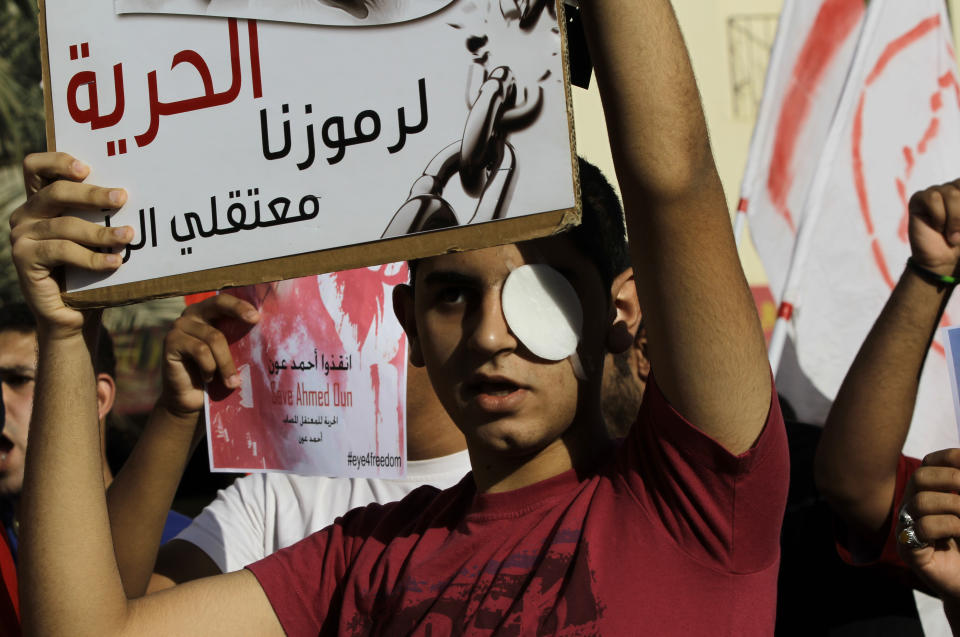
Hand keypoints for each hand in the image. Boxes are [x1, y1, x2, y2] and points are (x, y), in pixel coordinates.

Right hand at [10, 152, 129, 338]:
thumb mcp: (95, 237)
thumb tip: (134, 196)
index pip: (37, 167)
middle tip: (122, 198)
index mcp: (41, 202)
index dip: (58, 161)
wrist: (74, 314)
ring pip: (65, 225)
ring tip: (128, 236)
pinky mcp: (24, 259)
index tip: (87, 167)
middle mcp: (26, 215)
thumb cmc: (91, 271)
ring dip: (101, 231)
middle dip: (92, 194)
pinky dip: (92, 257)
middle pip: (56, 192)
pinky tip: (114, 261)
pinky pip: (62, 251)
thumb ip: (101, 214)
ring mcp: (21, 237)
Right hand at [157, 294, 259, 420]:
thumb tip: (267, 331)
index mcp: (208, 313)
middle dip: (238, 310)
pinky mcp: (170, 342)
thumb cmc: (215, 374)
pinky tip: (208, 378)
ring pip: (214, 337)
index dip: (241, 305)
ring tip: (233, 382)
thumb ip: (240, 340)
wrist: (190, 399)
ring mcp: (179, 327)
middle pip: (217, 304)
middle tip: (255, 320)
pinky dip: (209, 367)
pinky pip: (200, 350)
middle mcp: (192, 315)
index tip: (257, 316)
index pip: (225, 300)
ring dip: (226, 363)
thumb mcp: (230, 354)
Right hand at [896, 449, 959, 601]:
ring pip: (919, 501)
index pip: (930, 462)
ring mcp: (908, 527)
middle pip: (920, 477)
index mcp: (928, 492)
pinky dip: (948, 526)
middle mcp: (913, 505)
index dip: (952, 458)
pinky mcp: (910, 550)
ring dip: (954, 505)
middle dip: (953, 479)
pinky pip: (921, 528)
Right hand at [908, 180, 959, 275]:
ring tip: (951, 235)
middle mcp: (953, 187)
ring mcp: (935, 192)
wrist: (942, 259)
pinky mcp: (918, 199)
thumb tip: (959, 206)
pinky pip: (933, 199)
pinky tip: (937, 227)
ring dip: (953, 218)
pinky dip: (939, 216)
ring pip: (950, 193)